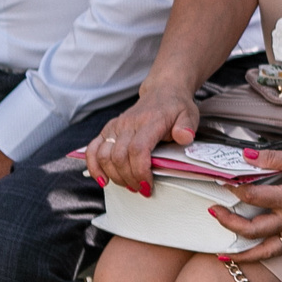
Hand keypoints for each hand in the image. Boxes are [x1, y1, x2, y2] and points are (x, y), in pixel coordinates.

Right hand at [82, 90, 199, 196]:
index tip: (148, 185)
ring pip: (104, 156)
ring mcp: (115, 126)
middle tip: (141, 189)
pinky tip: (102, 179)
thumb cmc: (175, 107)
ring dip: (115, 176)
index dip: (140, 171)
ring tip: (129, 185)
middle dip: (129, 178)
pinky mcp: (108, 130)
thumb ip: (187, 127)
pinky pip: (92, 149)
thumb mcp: (189, 115)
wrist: (162, 92)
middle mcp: (128, 124)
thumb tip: (184, 137)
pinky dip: (94, 166)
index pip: (138, 149)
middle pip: (119, 157)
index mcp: (149, 122)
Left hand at [217, 147, 281, 246]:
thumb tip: (246, 156)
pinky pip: (279, 251)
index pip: (253, 197)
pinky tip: (249, 255)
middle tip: (213, 211)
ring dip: (241, 252)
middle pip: (252, 229)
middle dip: (228, 222)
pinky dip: (261, 256)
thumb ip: (273, 158)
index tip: (224, 182)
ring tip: (222, 253)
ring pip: (264, 249)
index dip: (234, 189)